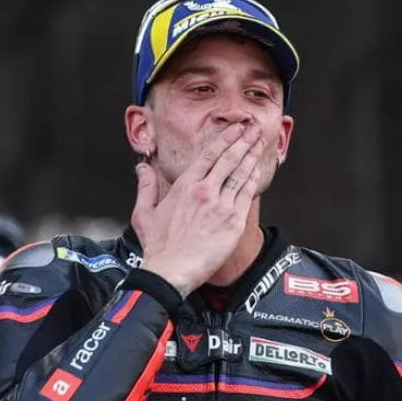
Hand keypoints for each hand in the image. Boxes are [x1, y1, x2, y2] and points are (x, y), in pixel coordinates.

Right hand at [131, 124, 264, 296]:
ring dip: (252, 156)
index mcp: (185, 186)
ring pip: (241, 174)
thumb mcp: (144, 213)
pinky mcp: (233, 222)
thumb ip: (146, 186)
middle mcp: (205, 191)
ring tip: (260, 143)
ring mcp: (221, 206)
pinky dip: (253, 180)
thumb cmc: (158, 246)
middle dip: (244, 140)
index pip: (210, 154)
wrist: (171, 272)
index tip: (236, 129)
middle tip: (254, 128)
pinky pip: (247, 195)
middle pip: (229, 159)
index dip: (226, 138)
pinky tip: (257, 170)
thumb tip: (141, 167)